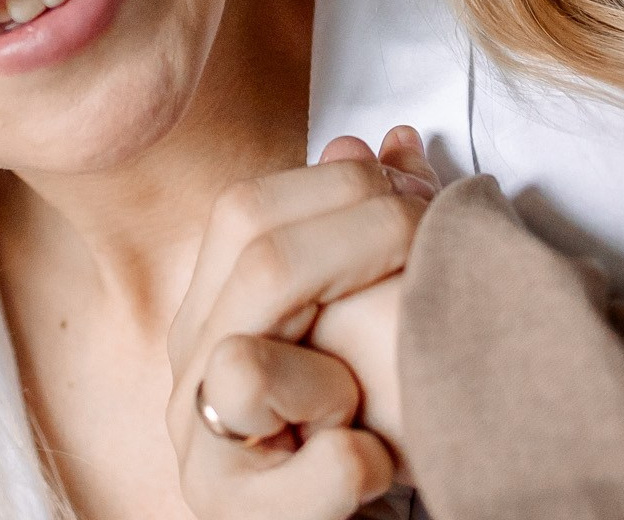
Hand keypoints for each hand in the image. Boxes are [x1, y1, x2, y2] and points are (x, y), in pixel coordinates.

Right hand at [166, 128, 437, 518]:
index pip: (245, 211)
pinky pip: (319, 468)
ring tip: (366, 399)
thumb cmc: (357, 431)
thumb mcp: (358, 328)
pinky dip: (360, 462)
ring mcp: (206, 451)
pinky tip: (381, 465)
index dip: (339, 187)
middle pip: (257, 264)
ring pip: (242, 366)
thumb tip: (390, 142)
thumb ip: (365, 236)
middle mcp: (190, 372)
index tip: (418, 195)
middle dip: (366, 241)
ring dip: (333, 373)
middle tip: (433, 251)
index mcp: (209, 312)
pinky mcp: (240, 518)